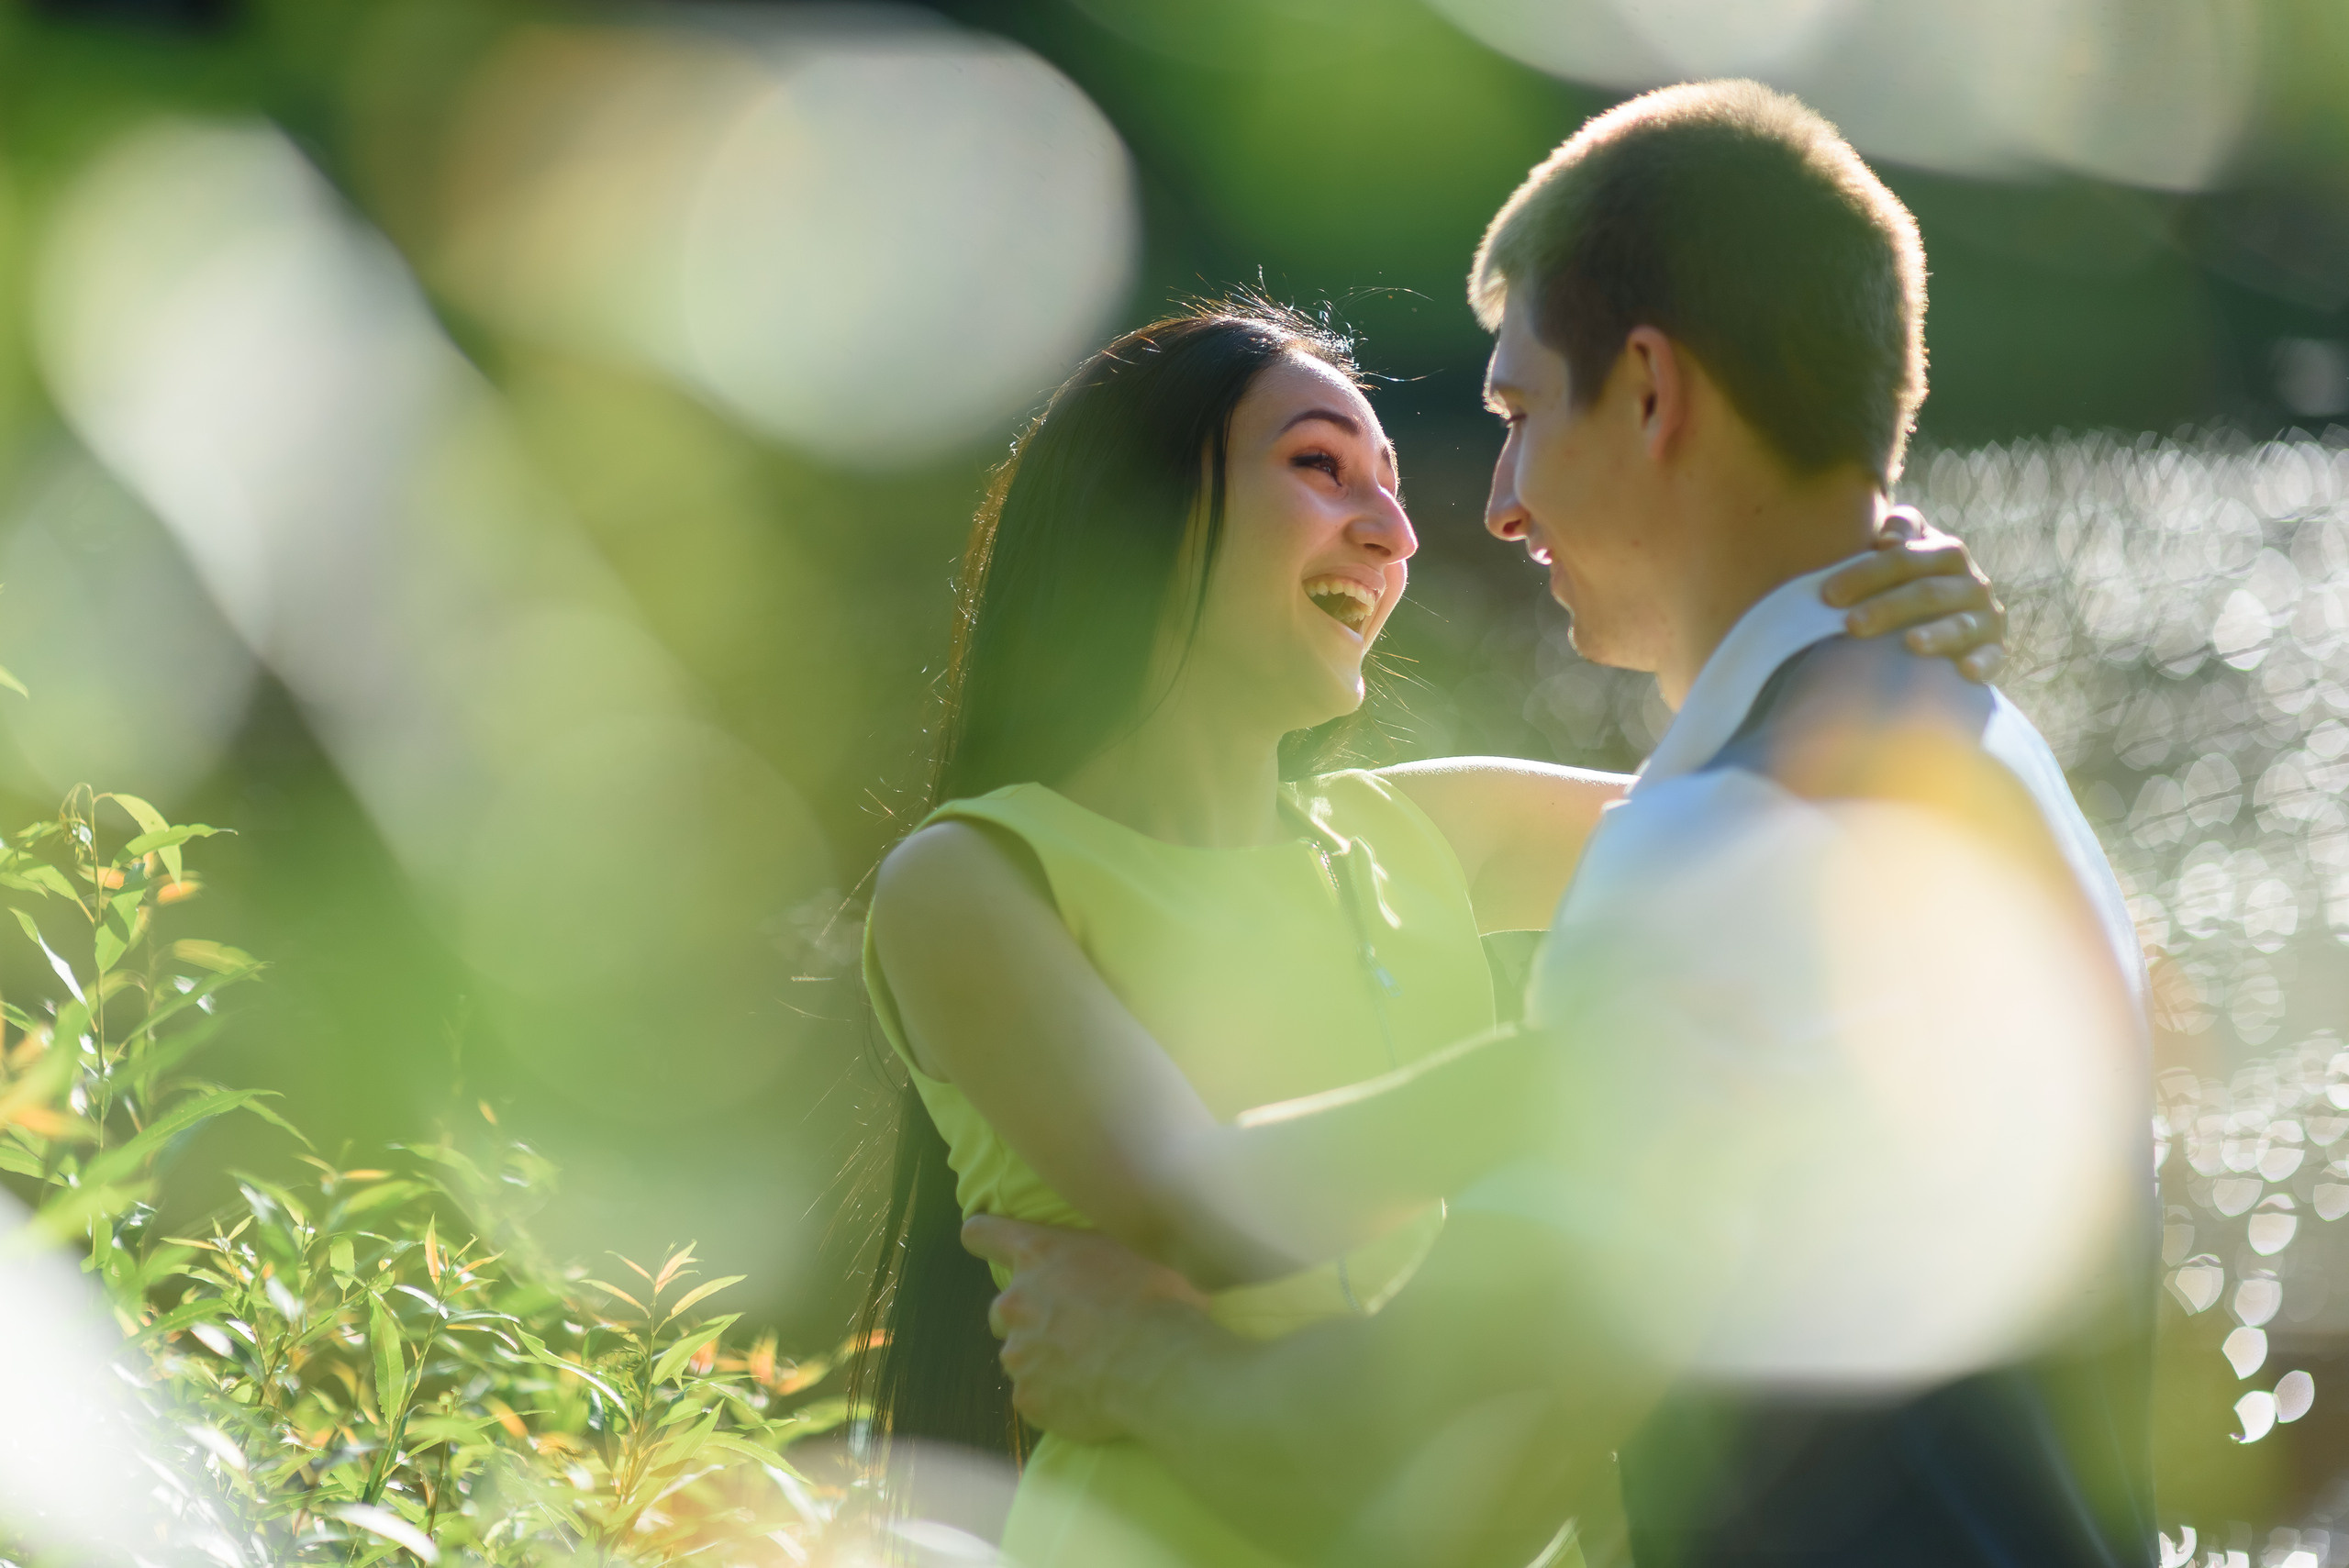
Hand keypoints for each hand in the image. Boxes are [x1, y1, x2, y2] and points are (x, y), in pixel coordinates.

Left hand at [963, 1214, 1215, 1443]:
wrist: (1159, 1366)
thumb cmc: (1157, 1297)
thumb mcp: (1132, 1248)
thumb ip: (1100, 1247)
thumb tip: (1112, 1243)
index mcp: (1038, 1255)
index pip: (983, 1234)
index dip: (983, 1238)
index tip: (985, 1242)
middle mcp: (1016, 1302)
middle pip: (1005, 1309)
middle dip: (1031, 1317)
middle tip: (1076, 1327)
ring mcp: (1018, 1355)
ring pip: (1022, 1356)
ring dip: (1046, 1360)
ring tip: (1093, 1367)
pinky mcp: (1029, 1399)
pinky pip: (1037, 1396)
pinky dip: (1058, 1397)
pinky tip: (1094, 1395)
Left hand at [1820, 505, 2006, 682]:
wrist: (1957, 613)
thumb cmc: (1916, 579)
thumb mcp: (1910, 548)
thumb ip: (1900, 530)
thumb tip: (1888, 539)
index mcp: (1947, 553)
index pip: (1905, 558)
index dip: (1866, 573)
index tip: (1828, 595)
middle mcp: (1972, 583)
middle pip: (1928, 592)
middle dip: (1888, 607)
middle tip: (1851, 625)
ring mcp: (1985, 617)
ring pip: (1959, 625)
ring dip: (1936, 634)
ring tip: (1910, 643)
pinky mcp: (1995, 650)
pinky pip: (1991, 657)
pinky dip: (1980, 663)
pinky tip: (1964, 670)